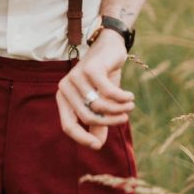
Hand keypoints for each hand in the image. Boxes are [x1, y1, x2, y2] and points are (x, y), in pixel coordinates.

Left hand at [56, 30, 133, 148]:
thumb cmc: (102, 78)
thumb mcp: (100, 102)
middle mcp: (64, 87)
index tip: (98, 146)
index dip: (82, 139)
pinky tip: (130, 96)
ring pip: (99, 106)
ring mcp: (76, 77)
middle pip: (87, 117)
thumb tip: (97, 145)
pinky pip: (109, 93)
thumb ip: (96, 122)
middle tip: (125, 118)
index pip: (68, 126)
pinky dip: (123, 98)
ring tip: (129, 106)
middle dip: (109, 122)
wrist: (109, 47)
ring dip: (119, 109)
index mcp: (63, 98)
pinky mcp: (91, 69)